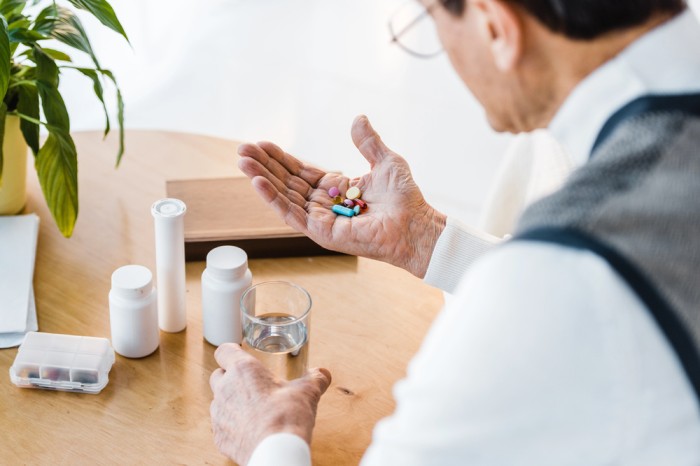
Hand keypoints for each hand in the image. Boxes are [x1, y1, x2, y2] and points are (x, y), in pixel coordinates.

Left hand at [209, 344, 331, 464]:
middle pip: (217, 375)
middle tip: (249, 383)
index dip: (230, 351)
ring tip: (251, 408)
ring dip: (230, 401)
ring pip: (218, 400)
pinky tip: (249, 428)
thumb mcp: (307, 392)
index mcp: (243, 370)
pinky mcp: (219, 436)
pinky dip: (231, 424)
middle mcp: (226, 388)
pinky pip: (221, 425)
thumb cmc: (286, 416)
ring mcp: (219, 414)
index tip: (237, 352)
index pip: (224, 351)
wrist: (275, 451)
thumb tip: (322, 374)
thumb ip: (315, 378)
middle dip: (229, 376)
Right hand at [237, 115, 446, 277]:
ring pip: (285, 196)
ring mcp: (321, 219)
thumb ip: (368, 142)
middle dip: (264, 166)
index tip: (262, 144)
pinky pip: (292, 214)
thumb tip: (358, 118)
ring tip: (243, 162)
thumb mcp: (386, 161)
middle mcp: (324, 204)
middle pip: (287, 182)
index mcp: (336, 188)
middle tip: (242, 150)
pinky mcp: (321, 232)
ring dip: (262, 180)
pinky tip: (258, 183)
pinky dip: (274, 199)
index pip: (300, 171)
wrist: (415, 223)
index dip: (281, 158)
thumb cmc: (405, 198)